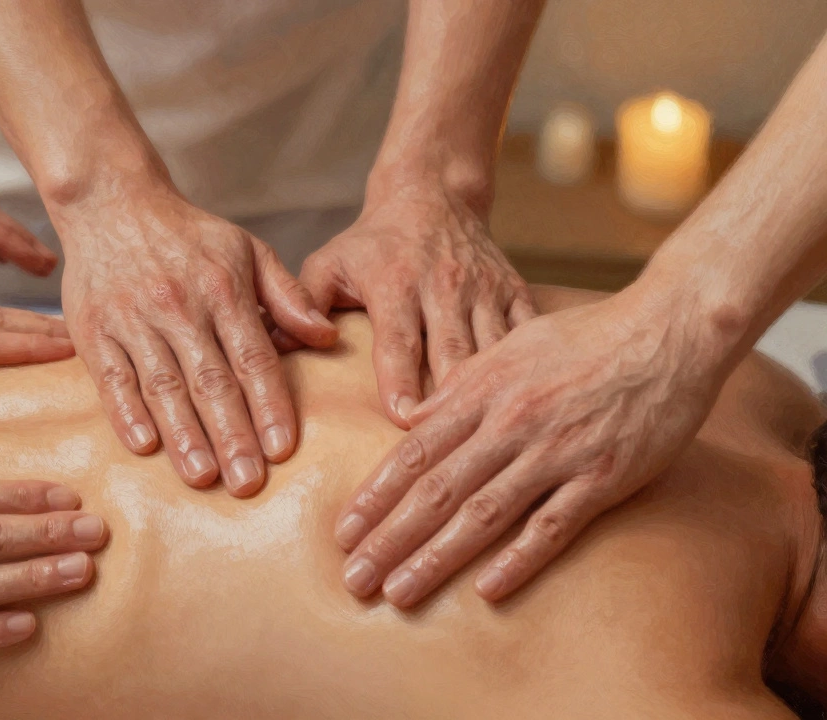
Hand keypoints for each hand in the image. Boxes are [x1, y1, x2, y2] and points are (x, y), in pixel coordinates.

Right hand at [55, 188, 337, 495]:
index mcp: (223, 289)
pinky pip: (112, 377)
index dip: (269, 404)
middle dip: (232, 435)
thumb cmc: (187, 235)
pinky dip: (126, 413)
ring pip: (164, 385)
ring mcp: (133, 319)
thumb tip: (326, 338)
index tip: (283, 449)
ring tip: (203, 478)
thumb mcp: (247, 249)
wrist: (111, 201)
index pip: (253, 357)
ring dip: (184, 435)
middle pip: (211, 380)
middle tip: (248, 482)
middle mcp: (180, 306)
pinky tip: (145, 446)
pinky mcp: (93, 329)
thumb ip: (288, 295)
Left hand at [297, 186, 534, 424]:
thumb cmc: (372, 244)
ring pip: (495, 348)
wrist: (433, 195)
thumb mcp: (329, 263)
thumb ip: (301, 303)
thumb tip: (272, 342)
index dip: (401, 381)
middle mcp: (444, 286)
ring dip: (495, 391)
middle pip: (453, 351)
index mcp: (396, 283)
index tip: (404, 420)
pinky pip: (528, 335)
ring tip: (494, 435)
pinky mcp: (515, 292)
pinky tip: (531, 404)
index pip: (398, 340)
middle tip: (449, 445)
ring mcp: (485, 290)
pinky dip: (530, 367)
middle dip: (453, 399)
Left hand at [334, 289, 724, 606]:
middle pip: (436, 490)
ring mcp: (556, 451)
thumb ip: (458, 388)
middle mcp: (510, 424)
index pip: (413, 453)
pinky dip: (519, 558)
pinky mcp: (604, 475)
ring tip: (399, 592)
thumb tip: (410, 419)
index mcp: (482, 393)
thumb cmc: (584, 337)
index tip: (343, 532)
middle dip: (389, 538)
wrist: (668, 328)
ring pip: (484, 513)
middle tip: (354, 578)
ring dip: (436, 557)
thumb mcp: (507, 348)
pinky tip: (487, 590)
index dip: (375, 496)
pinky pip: (554, 525)